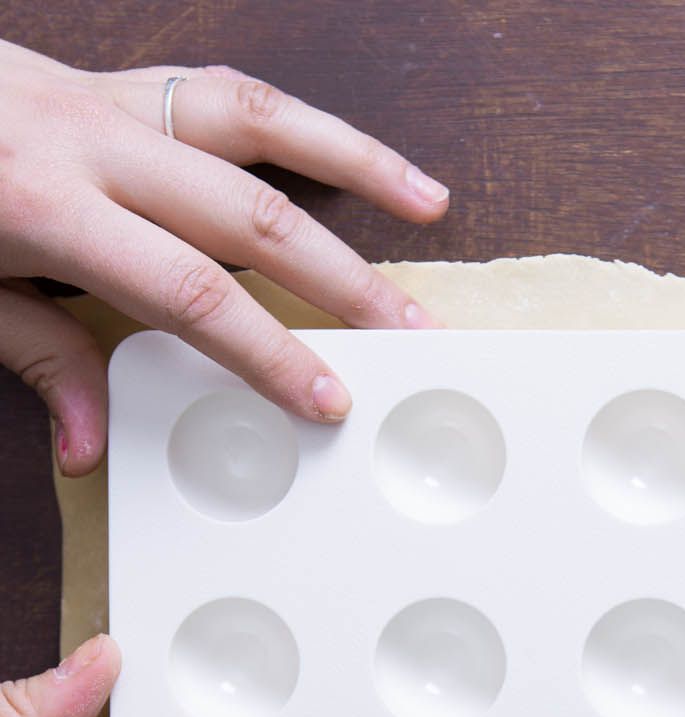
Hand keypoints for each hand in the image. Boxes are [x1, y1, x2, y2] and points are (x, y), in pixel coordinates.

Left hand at [0, 39, 449, 475]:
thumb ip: (34, 359)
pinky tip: (348, 153)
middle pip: (254, 216)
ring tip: (427, 205)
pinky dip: (299, 124)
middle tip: (410, 332)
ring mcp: (109, 102)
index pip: (189, 291)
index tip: (324, 398)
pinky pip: (225, 93)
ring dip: (357, 166)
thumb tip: (88, 447)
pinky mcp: (113, 83)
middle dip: (345, 281)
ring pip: (261, 125)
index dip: (268, 352)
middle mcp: (93, 143)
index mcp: (45, 204)